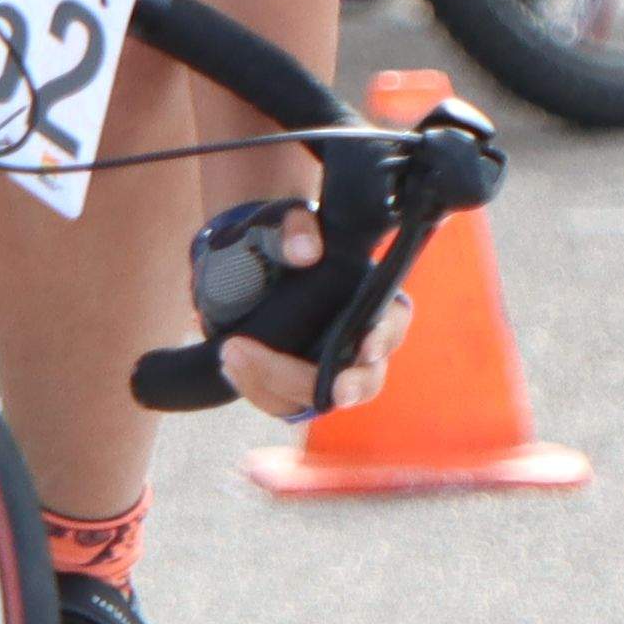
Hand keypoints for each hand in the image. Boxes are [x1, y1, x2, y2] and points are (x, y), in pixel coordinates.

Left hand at [202, 198, 412, 419]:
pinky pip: (283, 402)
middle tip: (335, 388)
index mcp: (372, 299)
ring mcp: (326, 370)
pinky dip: (257, 387)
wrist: (246, 262)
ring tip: (236, 355)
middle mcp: (358, 343)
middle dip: (352, 386)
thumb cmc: (283, 240)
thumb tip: (306, 251)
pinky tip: (230, 363)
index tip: (367, 344)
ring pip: (321, 398)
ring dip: (282, 384)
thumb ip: (298, 227)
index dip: (385, 336)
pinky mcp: (294, 385)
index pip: (393, 321)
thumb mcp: (287, 221)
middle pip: (367, 377)